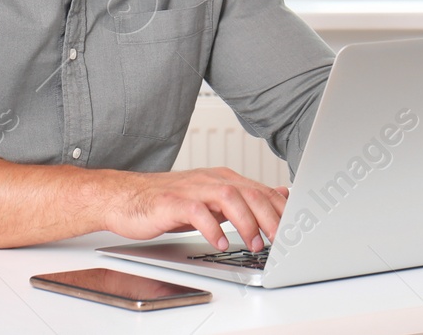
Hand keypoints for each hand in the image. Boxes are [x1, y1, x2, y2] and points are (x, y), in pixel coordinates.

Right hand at [107, 166, 288, 251]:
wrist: (126, 198)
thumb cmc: (169, 202)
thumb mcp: (212, 199)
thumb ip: (243, 198)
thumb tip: (278, 194)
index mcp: (222, 179)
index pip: (260, 190)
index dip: (281, 208)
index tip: (295, 228)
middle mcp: (210, 180)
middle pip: (249, 192)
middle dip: (270, 216)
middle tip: (281, 240)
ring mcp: (191, 189)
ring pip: (228, 197)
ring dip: (246, 221)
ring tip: (254, 243)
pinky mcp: (172, 202)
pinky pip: (196, 211)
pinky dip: (212, 228)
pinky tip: (219, 243)